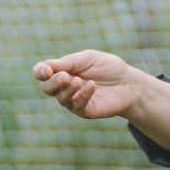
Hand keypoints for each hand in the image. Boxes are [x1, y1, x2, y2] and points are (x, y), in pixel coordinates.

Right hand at [33, 50, 149, 121]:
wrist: (129, 83)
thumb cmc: (109, 68)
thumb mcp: (89, 58)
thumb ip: (70, 62)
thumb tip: (49, 65)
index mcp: (63, 70)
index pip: (42, 72)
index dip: (40, 71)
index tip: (46, 69)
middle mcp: (65, 86)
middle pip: (47, 88)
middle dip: (53, 82)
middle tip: (65, 76)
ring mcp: (73, 99)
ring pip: (60, 98)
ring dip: (67, 89)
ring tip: (78, 81)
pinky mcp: (85, 110)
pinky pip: (77, 105)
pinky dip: (82, 95)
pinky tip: (92, 86)